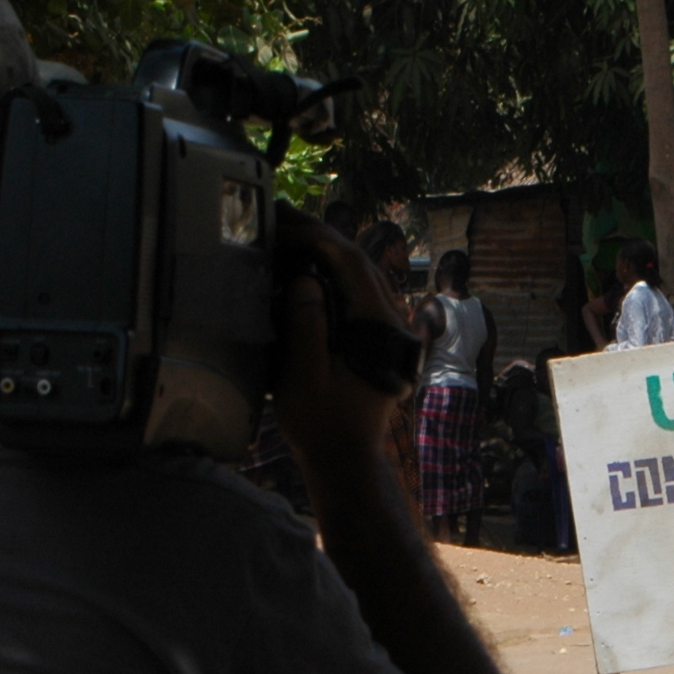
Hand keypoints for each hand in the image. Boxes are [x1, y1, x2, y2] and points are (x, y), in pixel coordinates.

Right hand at [272, 207, 412, 463]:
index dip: (316, 238)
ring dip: (326, 248)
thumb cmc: (322, 426)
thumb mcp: (304, 379)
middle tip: (280, 214)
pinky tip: (308, 262)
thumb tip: (303, 279)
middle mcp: (393, 323)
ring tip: (289, 229)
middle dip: (319, 234)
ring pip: (362, 272)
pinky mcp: (380, 336)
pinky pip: (360, 289)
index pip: (352, 265)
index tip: (282, 226)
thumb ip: (305, 327)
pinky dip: (333, 269)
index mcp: (379, 330)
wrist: (347, 459)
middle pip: (359, 261)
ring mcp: (390, 328)